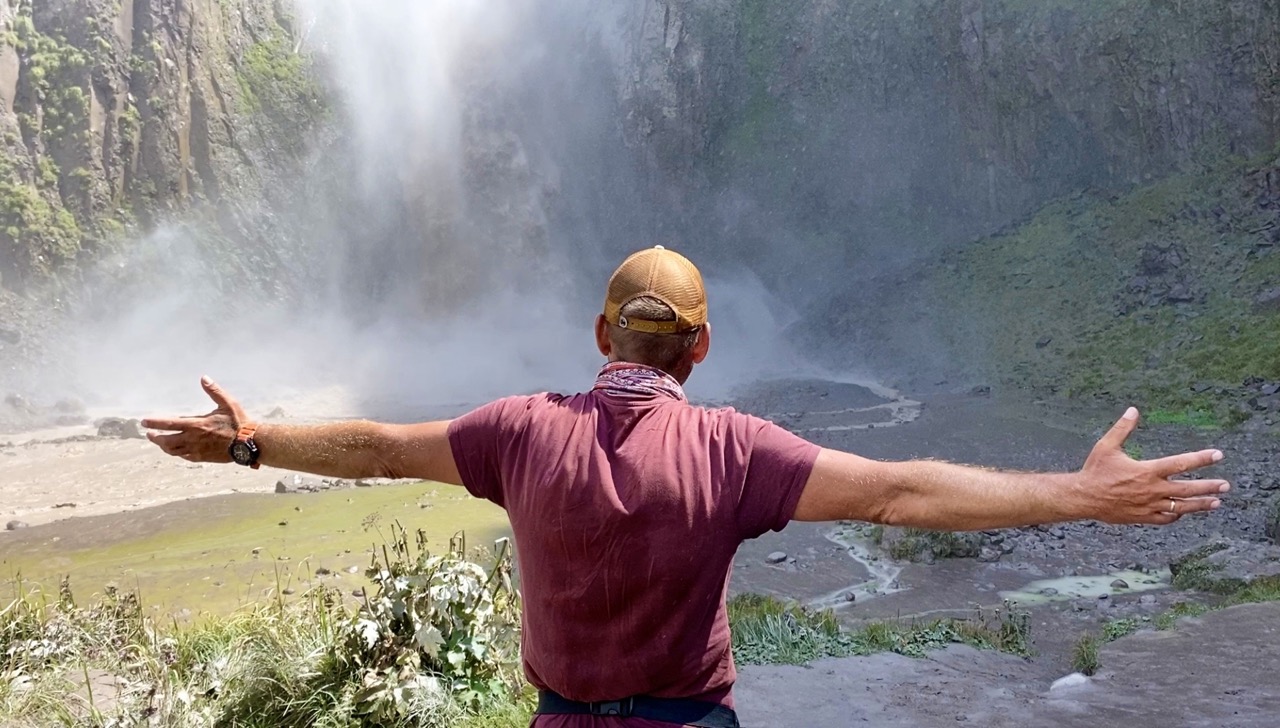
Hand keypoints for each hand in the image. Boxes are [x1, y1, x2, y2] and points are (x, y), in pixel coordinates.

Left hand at [141, 376, 247, 462]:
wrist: (248, 443)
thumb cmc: (239, 422)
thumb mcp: (228, 403)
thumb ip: (214, 391)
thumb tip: (204, 378)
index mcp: (197, 425)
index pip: (169, 424)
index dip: (155, 422)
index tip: (144, 421)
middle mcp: (193, 439)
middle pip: (167, 441)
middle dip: (155, 437)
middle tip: (149, 433)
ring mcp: (197, 450)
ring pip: (173, 451)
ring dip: (164, 446)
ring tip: (160, 442)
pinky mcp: (202, 457)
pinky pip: (184, 457)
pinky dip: (177, 453)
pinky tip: (176, 451)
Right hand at [1080, 407, 1228, 524]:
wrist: (1083, 497)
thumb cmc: (1095, 470)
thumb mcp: (1106, 446)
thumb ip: (1122, 428)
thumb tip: (1133, 410)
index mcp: (1146, 470)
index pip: (1181, 463)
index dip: (1201, 458)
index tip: (1217, 455)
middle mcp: (1152, 489)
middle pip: (1188, 489)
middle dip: (1209, 486)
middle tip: (1225, 485)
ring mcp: (1149, 505)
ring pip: (1181, 507)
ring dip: (1200, 504)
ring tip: (1216, 503)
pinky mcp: (1142, 517)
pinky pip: (1166, 518)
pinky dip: (1177, 515)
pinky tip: (1184, 513)